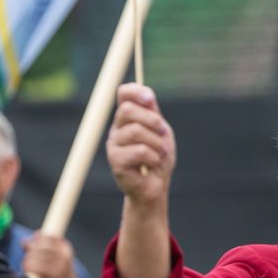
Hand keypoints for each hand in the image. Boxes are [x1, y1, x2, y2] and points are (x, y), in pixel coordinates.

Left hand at [22, 231, 78, 277]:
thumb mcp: (53, 258)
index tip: (31, 247)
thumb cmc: (58, 273)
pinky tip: (28, 271)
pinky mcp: (54, 275)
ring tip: (28, 266)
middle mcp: (64, 254)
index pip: (48, 237)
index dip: (36, 241)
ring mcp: (60, 265)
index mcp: (65, 247)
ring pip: (35, 256)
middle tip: (27, 258)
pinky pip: (35, 267)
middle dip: (30, 251)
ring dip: (28, 260)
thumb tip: (24, 240)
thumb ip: (39, 248)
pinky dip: (28, 268)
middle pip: (40, 245)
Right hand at [107, 83, 174, 205]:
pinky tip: (152, 164)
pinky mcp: (115, 161)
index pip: (123, 94)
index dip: (135, 91)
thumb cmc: (158, 158)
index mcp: (128, 119)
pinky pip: (139, 151)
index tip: (150, 100)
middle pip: (127, 110)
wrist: (156, 185)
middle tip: (163, 134)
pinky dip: (153, 157)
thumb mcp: (160, 131)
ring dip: (156, 143)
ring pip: (135, 131)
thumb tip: (147, 94)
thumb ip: (153, 113)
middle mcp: (117, 129)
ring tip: (160, 153)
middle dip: (152, 121)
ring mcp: (114, 144)